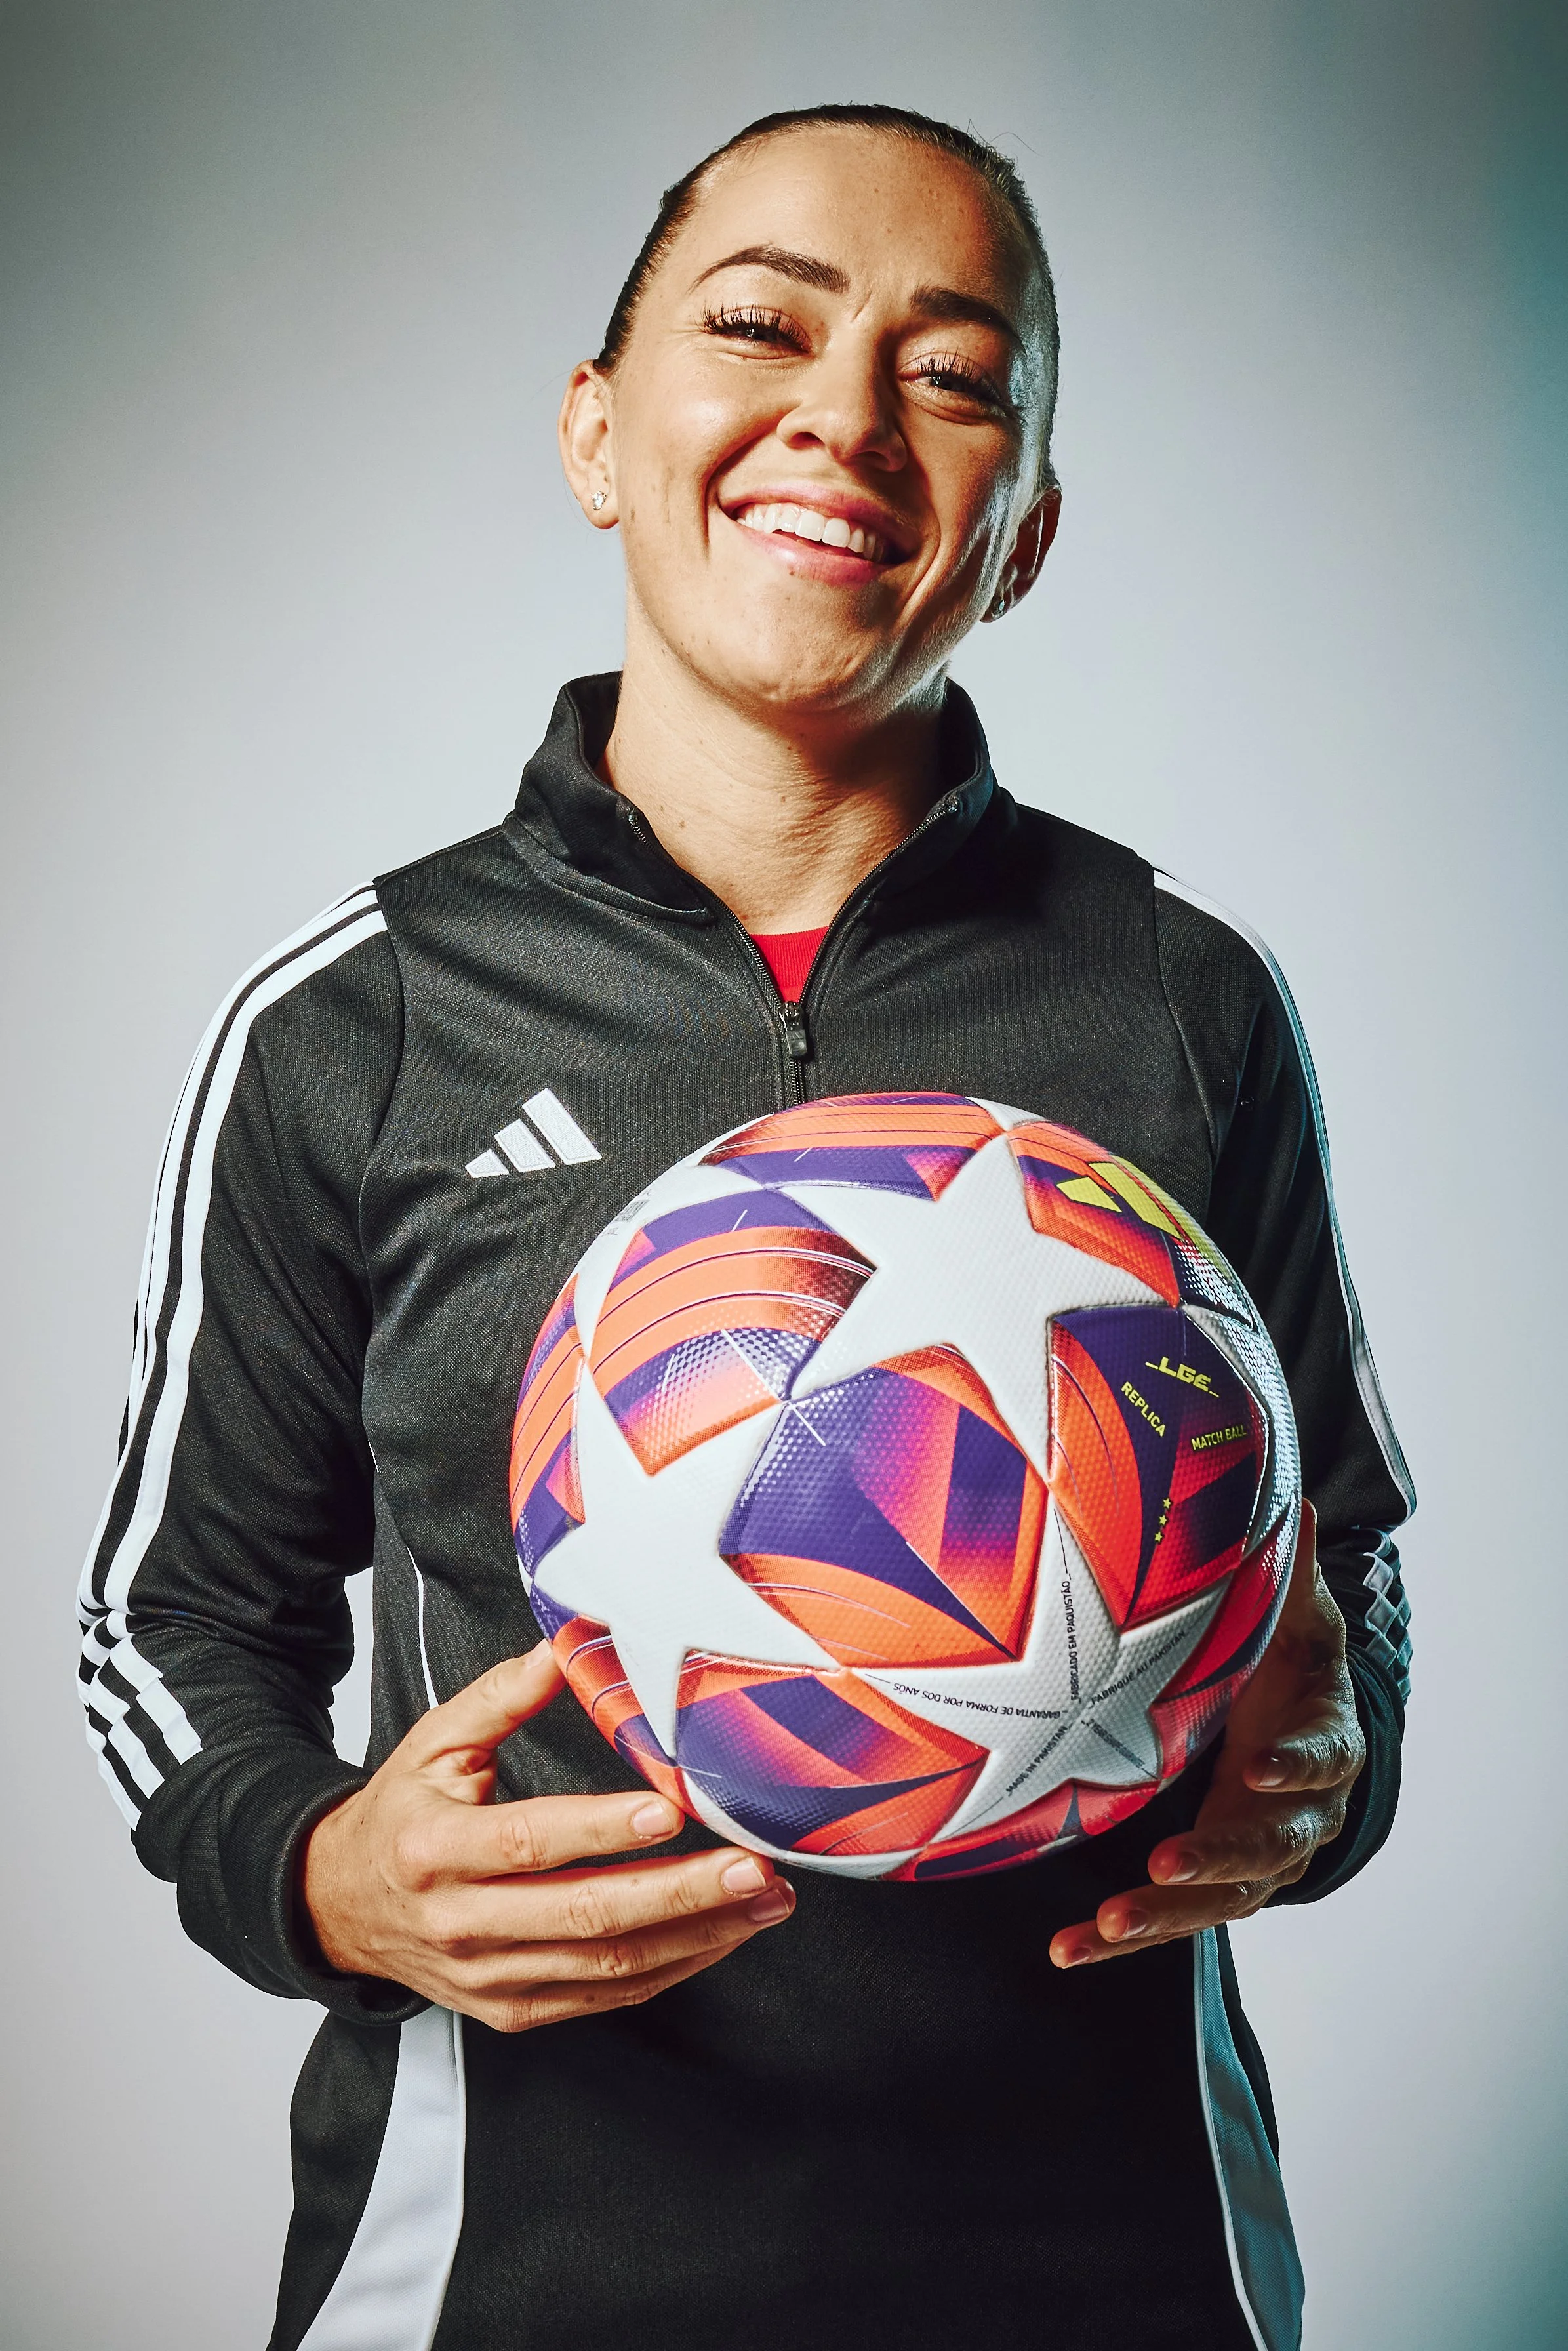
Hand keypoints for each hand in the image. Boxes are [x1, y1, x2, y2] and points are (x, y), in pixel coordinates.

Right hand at [301, 1644, 793, 2029]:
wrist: (342, 1908)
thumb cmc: (402, 1815)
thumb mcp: (434, 1742)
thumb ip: (502, 1696)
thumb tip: (566, 1644)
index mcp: (439, 1850)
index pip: (531, 1842)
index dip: (602, 1831)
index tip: (669, 1812)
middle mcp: (464, 1923)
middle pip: (585, 1915)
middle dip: (681, 1894)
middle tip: (752, 1868)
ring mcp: (491, 1977)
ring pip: (608, 1965)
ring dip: (697, 1936)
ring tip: (763, 1900)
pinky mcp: (515, 2009)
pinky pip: (605, 1996)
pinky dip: (671, 1969)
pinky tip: (721, 1936)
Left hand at [1049, 1502, 1362, 1967]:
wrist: (1301, 1725)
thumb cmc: (1295, 1663)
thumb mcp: (1299, 1614)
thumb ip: (1291, 1570)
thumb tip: (1287, 1496)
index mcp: (1322, 1743)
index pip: (1319, 1761)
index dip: (1298, 1767)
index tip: (1266, 1771)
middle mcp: (1295, 1814)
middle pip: (1268, 1849)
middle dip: (1219, 1857)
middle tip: (1169, 1863)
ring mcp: (1253, 1857)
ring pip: (1219, 1899)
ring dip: (1163, 1914)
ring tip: (1107, 1922)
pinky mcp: (1208, 1883)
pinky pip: (1167, 1920)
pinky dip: (1116, 1940)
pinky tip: (1066, 1950)